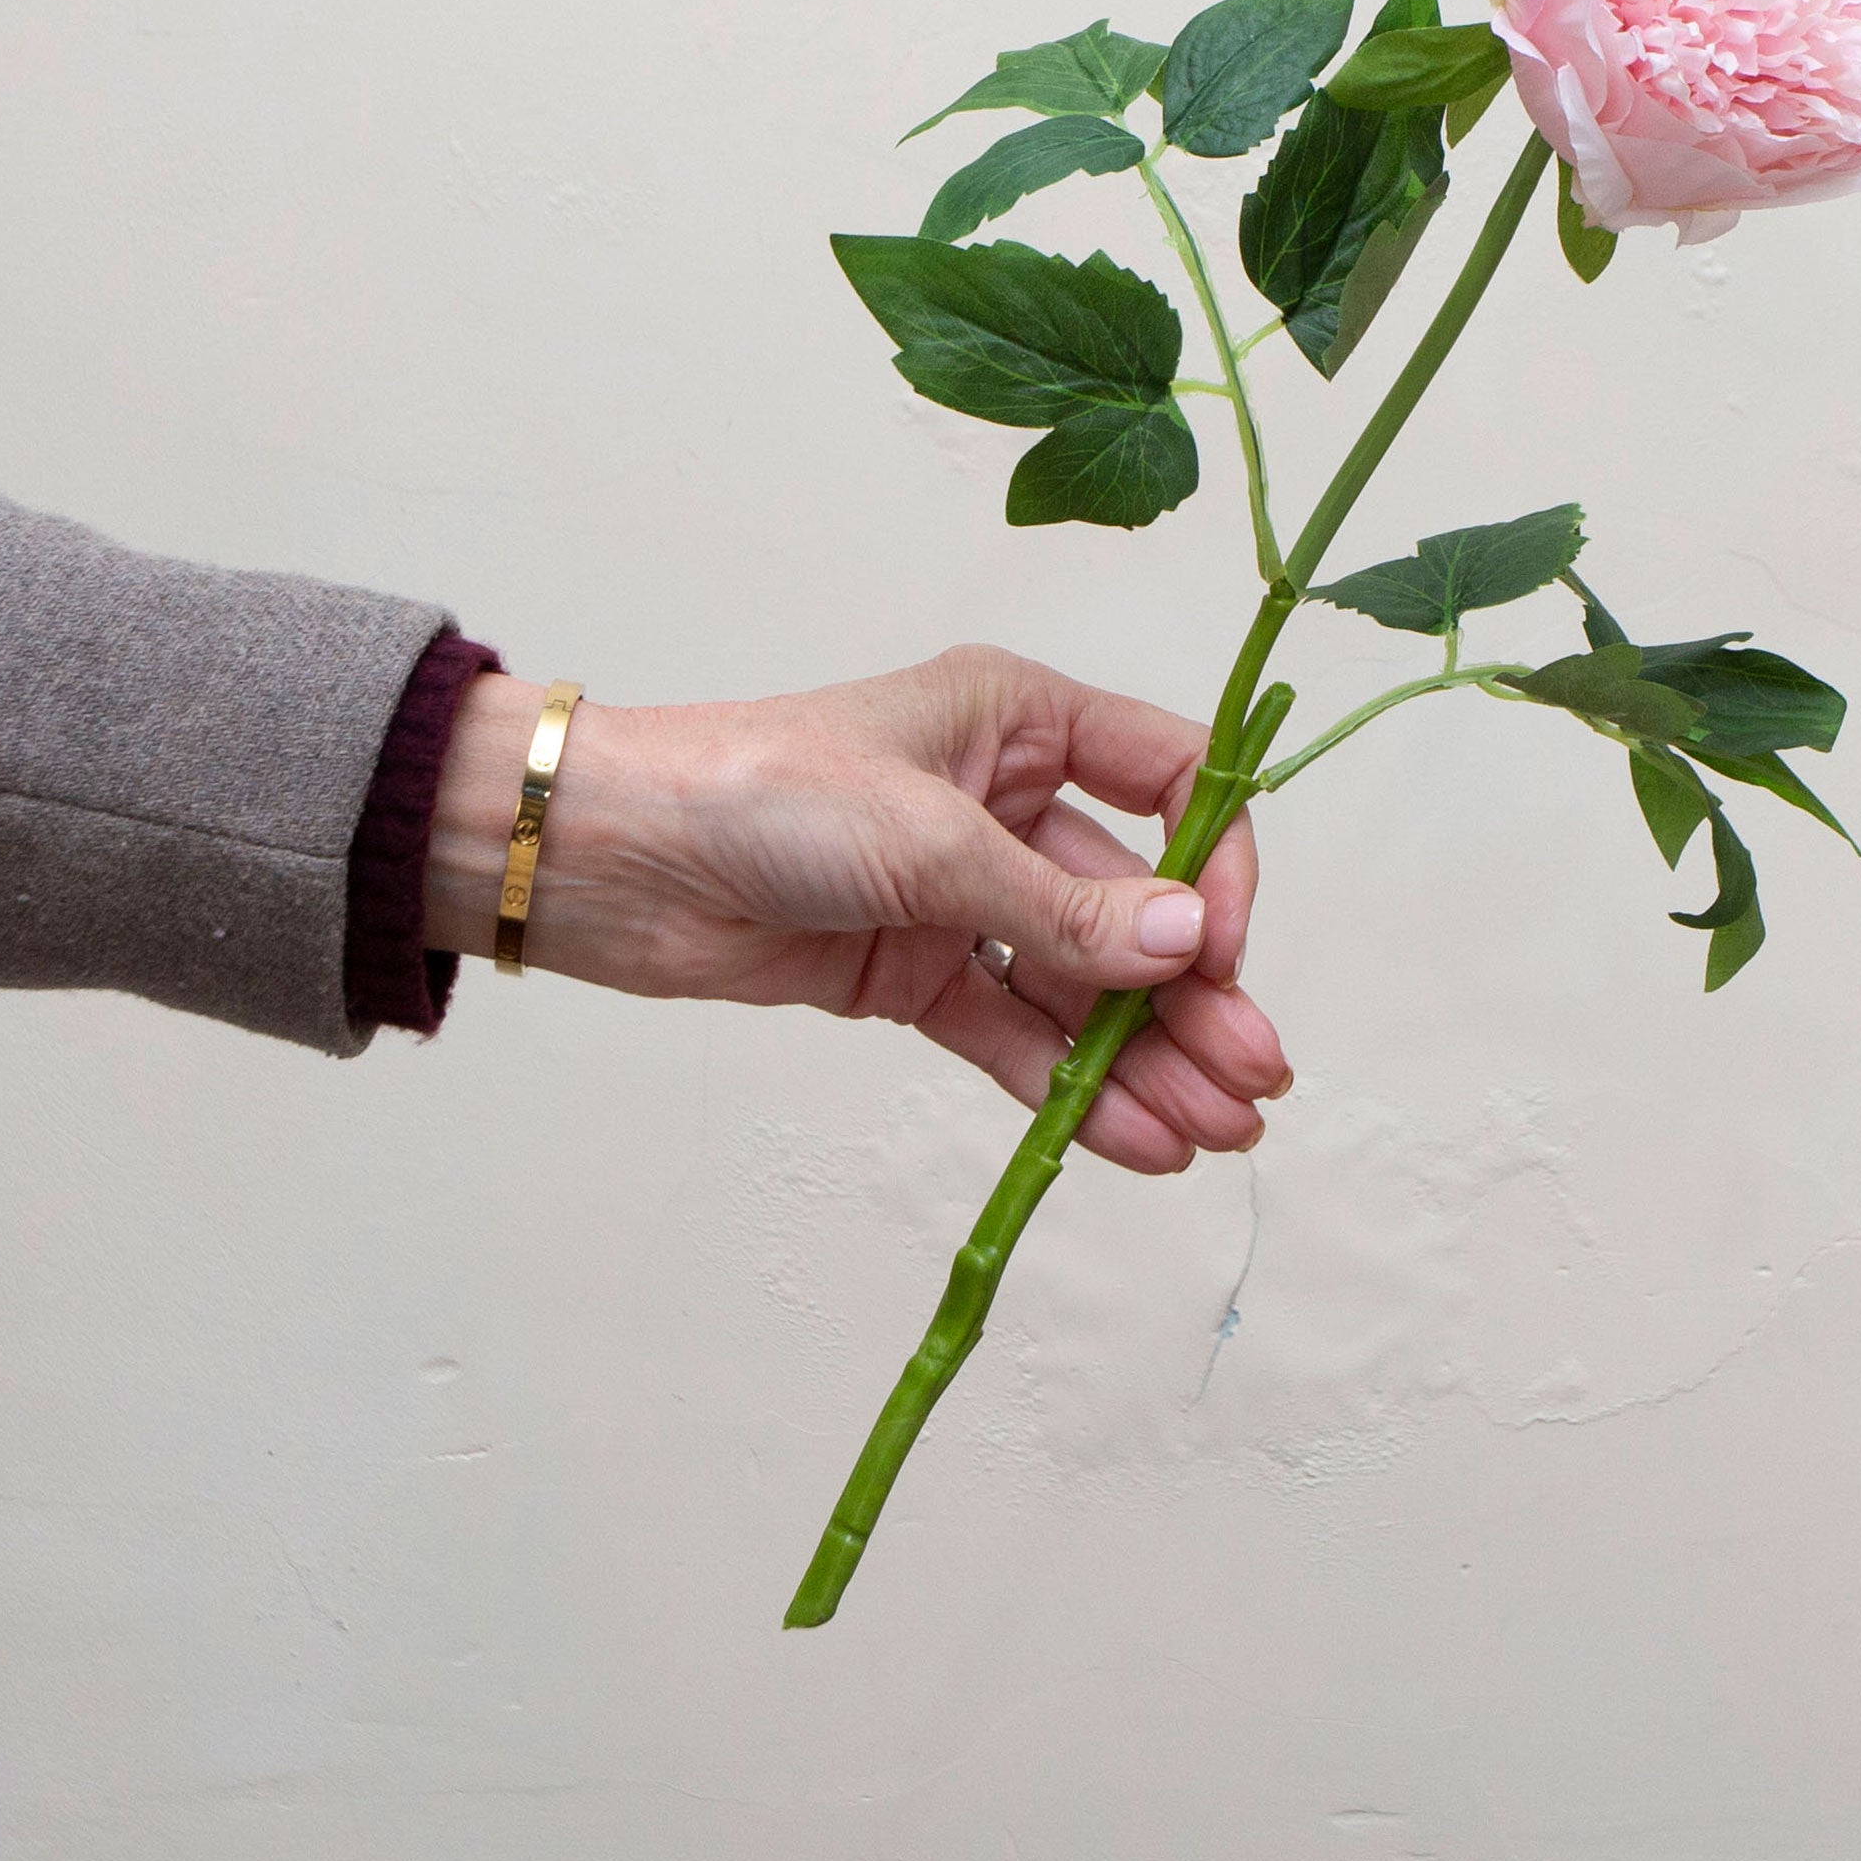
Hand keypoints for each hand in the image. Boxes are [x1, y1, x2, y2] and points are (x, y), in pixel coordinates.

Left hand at [423, 646, 1287, 1173]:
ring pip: (1080, 984)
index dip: (1208, 863)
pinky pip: (1014, 1033)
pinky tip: (1132, 1140)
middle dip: (1194, 995)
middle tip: (1253, 1084)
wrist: (607, 858)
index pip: (1168, 778)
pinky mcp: (909, 972)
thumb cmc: (758, 791)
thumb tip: (1183, 948)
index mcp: (1017, 721)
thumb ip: (1060, 905)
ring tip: (1213, 1135)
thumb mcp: (926, 838)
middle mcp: (1002, 802)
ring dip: (1146, 1058)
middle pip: (1132, 903)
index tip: (1215, 950)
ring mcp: (957, 894)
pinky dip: (1069, 1086)